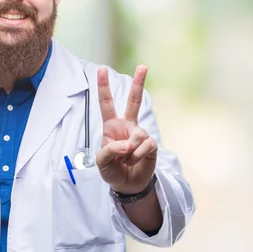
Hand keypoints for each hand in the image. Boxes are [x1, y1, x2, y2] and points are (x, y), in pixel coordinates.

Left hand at [96, 65, 157, 193]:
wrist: (128, 185)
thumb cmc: (112, 170)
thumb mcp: (101, 162)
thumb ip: (109, 150)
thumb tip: (127, 144)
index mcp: (111, 126)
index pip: (106, 103)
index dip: (103, 86)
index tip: (102, 69)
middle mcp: (127, 125)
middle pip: (134, 101)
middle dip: (138, 83)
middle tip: (143, 66)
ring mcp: (140, 134)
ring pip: (138, 134)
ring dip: (131, 151)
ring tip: (126, 160)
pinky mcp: (151, 144)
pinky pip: (146, 145)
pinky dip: (138, 155)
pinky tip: (135, 161)